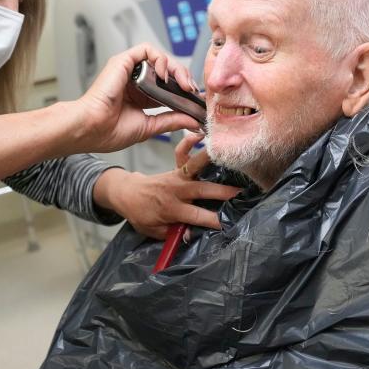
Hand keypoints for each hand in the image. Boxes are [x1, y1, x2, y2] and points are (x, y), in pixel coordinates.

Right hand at [71, 43, 200, 153]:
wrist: (92, 129)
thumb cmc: (109, 131)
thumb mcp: (150, 127)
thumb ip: (171, 121)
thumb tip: (192, 120)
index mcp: (141, 96)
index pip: (168, 86)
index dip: (184, 90)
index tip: (197, 99)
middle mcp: (135, 81)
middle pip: (168, 71)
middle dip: (184, 78)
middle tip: (193, 91)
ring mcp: (129, 71)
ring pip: (160, 58)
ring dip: (176, 68)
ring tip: (183, 83)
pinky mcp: (123, 61)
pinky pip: (147, 49)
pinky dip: (160, 58)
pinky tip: (165, 74)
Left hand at [92, 132, 240, 238]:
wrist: (128, 194)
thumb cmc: (143, 214)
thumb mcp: (154, 231)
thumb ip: (172, 233)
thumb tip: (190, 235)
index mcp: (172, 209)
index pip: (196, 216)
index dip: (213, 220)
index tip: (228, 224)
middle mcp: (176, 191)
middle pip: (202, 190)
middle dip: (221, 192)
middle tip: (240, 192)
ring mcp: (176, 177)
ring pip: (194, 166)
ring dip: (208, 159)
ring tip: (226, 152)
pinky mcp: (175, 168)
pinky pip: (181, 152)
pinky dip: (189, 141)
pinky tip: (200, 133)